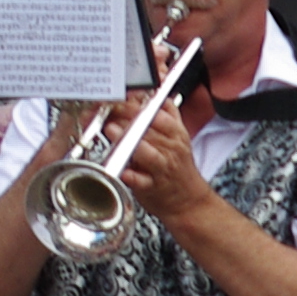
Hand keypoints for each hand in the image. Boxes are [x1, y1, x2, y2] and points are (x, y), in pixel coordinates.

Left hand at [103, 98, 208, 221]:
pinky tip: (122, 169)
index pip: (159, 111)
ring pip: (147, 151)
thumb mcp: (179, 138)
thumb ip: (169, 115)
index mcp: (176, 133)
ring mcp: (161, 168)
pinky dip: (131, 175)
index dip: (137, 102)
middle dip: (126, 117)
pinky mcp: (151, 187)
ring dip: (128, 140)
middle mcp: (171, 148)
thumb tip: (156, 94)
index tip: (120, 97)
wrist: (188, 201)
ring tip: (111, 130)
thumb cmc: (178, 168)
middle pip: (149, 128)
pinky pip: (141, 180)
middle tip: (108, 109)